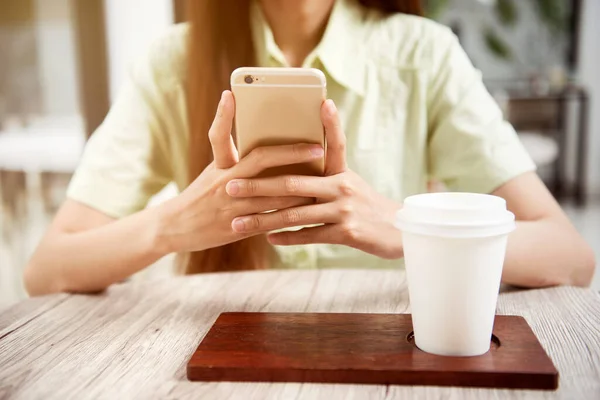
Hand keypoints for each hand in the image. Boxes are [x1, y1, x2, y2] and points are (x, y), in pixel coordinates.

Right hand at [158, 91, 324, 252]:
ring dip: (299, 186)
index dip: (226, 116)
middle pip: (261, 161)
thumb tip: (260, 140)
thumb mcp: (212, 171)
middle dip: (292, 153)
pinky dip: (289, 213)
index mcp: (219, 166)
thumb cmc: (200, 195)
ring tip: (323, 177)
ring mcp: (232, 206)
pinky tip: (308, 209)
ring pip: (273, 193)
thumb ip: (233, 156)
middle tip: (317, 148)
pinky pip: (270, 219)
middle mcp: (225, 183)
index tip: (235, 97)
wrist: (175, 228)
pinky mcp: (237, 227)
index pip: (223, 137)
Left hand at [224, 100, 402, 258]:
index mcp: (341, 172)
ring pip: (295, 214)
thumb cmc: (367, 206)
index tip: (322, 103)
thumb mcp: (351, 184)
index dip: (330, 122)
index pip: (334, 142)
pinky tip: (269, 238)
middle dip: (258, 186)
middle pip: (293, 184)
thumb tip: (296, 168)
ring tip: (239, 223)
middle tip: (231, 187)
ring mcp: (343, 211)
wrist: (398, 232)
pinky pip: (310, 235)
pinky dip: (288, 237)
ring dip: (264, 220)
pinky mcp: (346, 233)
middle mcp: (342, 187)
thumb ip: (326, 175)